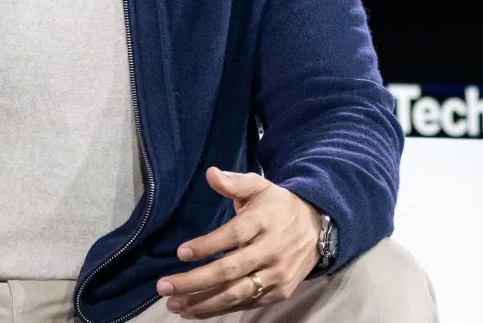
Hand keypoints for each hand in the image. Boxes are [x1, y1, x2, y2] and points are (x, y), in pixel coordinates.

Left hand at [157, 168, 322, 315]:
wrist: (317, 230)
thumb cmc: (279, 207)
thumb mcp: (260, 187)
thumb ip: (234, 183)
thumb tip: (210, 174)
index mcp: (264, 221)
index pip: (234, 235)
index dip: (208, 245)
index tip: (181, 252)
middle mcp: (271, 251)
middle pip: (230, 270)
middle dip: (195, 281)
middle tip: (165, 287)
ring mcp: (276, 275)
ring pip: (236, 294)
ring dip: (203, 302)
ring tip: (175, 305)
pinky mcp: (278, 293)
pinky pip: (246, 304)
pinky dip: (219, 309)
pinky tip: (195, 310)